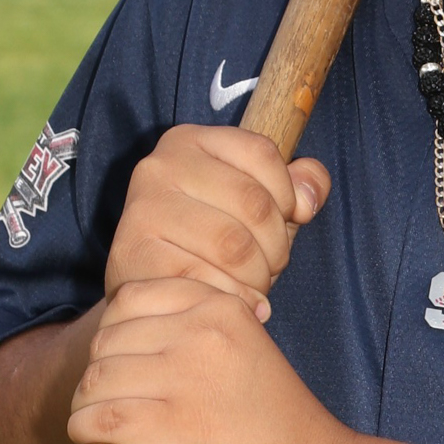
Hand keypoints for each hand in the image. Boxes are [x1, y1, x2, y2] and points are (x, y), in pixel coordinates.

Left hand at [66, 275, 348, 443]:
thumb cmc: (275, 424)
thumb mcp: (248, 350)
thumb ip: (208, 329)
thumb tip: (148, 323)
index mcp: (220, 308)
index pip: (130, 299)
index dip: (113, 334)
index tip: (125, 367)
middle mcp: (203, 335)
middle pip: (106, 342)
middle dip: (96, 377)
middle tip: (112, 409)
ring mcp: (188, 381)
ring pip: (96, 382)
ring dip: (85, 409)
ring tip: (102, 431)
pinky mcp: (174, 431)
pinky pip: (101, 422)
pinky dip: (85, 435)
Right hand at [106, 123, 329, 319]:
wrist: (148, 289)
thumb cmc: (209, 244)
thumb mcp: (257, 208)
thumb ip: (296, 189)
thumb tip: (308, 197)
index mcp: (190, 141)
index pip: (261, 152)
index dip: (287, 194)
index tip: (284, 220)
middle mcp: (160, 166)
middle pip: (253, 203)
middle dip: (276, 247)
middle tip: (269, 268)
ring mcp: (144, 208)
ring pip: (235, 246)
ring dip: (257, 278)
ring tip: (251, 287)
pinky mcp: (135, 253)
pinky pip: (207, 280)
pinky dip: (232, 299)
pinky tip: (231, 302)